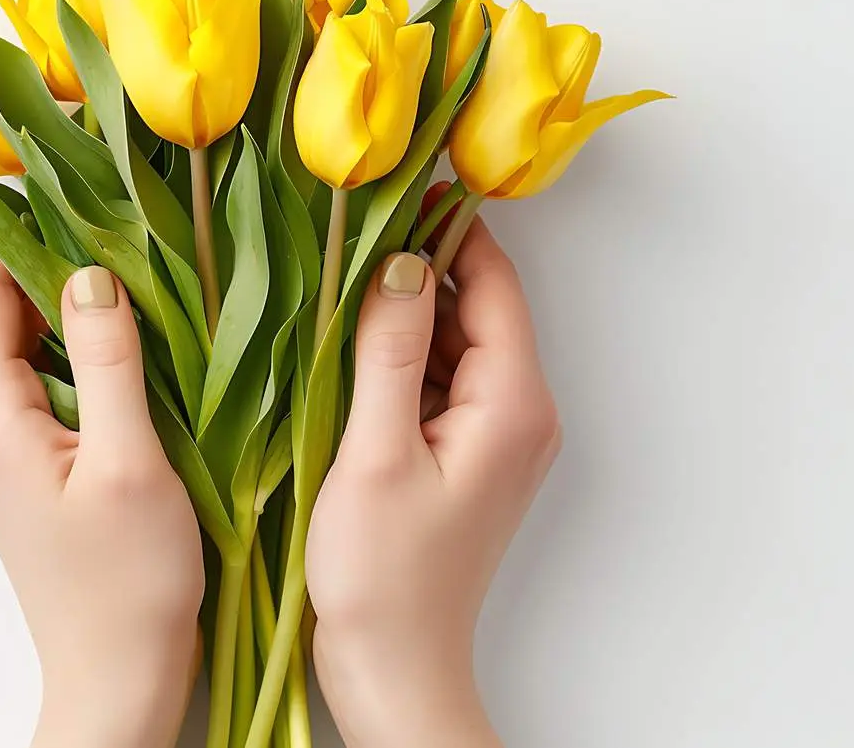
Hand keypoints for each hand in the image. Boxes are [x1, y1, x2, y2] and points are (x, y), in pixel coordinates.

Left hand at [0, 252, 203, 747]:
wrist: (117, 677)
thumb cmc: (128, 581)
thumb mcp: (131, 460)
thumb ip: (108, 359)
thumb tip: (88, 270)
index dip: (29, 232)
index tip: (92, 195)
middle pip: (6, 313)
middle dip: (64, 268)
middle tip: (140, 237)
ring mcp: (2, 450)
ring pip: (33, 350)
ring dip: (83, 316)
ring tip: (153, 291)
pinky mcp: (31, 470)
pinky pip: (50, 389)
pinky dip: (90, 362)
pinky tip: (144, 359)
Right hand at [307, 215, 562, 747]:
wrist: (395, 668)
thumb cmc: (382, 576)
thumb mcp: (375, 451)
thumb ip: (391, 348)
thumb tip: (404, 259)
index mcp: (514, 405)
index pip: (496, 283)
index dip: (452, 228)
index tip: (399, 184)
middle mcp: (520, 413)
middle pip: (478, 309)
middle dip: (418, 268)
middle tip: (345, 230)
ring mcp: (496, 438)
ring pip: (454, 344)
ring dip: (402, 316)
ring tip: (333, 283)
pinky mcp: (467, 458)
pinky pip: (439, 383)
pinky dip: (399, 360)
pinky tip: (344, 352)